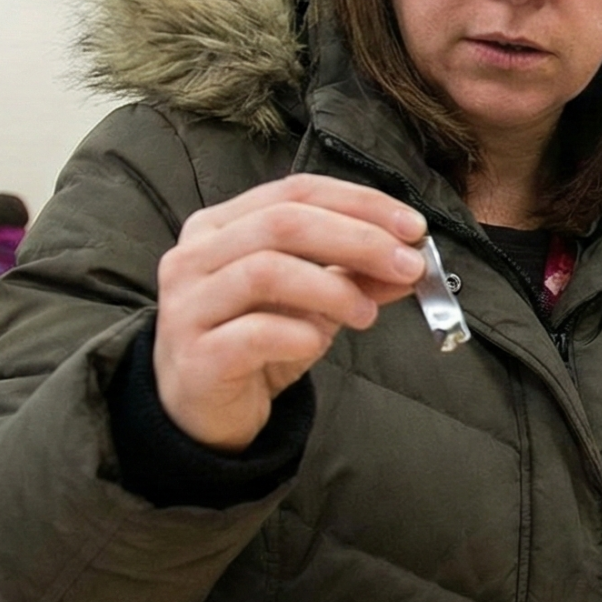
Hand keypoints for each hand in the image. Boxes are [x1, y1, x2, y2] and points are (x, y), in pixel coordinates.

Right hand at [154, 174, 426, 451]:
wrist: (204, 410)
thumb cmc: (257, 342)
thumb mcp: (315, 303)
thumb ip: (358, 276)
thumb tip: (412, 262)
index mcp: (222, 225)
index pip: (297, 191)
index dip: (362, 204)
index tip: (413, 228)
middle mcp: (195, 256)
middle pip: (284, 223)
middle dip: (359, 240)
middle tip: (408, 267)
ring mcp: (188, 305)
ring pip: (265, 271)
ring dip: (333, 289)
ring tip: (367, 314)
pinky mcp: (196, 356)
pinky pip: (253, 333)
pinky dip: (299, 334)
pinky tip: (318, 344)